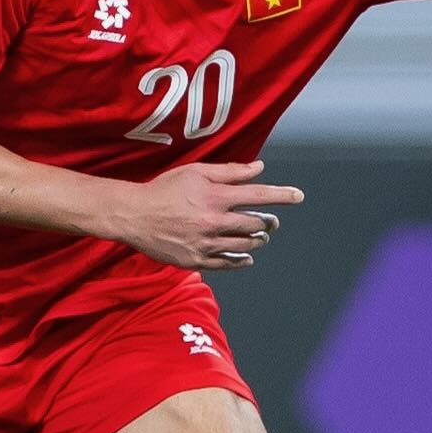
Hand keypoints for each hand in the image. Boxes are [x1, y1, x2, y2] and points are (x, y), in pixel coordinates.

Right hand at [109, 160, 303, 270]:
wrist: (133, 216)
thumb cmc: (163, 189)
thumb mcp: (195, 172)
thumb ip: (229, 171)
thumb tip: (259, 168)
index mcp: (216, 196)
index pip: (258, 195)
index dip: (281, 195)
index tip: (298, 196)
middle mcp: (214, 221)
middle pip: (254, 223)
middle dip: (267, 222)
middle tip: (271, 221)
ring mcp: (205, 243)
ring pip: (243, 245)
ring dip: (257, 240)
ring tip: (260, 237)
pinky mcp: (196, 260)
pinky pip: (226, 263)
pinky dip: (240, 261)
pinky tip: (247, 258)